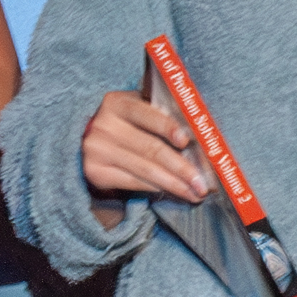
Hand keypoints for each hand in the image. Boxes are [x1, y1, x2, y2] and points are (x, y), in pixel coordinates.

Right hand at [81, 86, 208, 203]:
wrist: (95, 141)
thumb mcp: (140, 110)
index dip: (167, 127)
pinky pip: (133, 182)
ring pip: (145, 169)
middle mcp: (104, 125)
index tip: (186, 141)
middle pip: (150, 147)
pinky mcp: (95, 171)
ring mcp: (97, 149)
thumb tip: (200, 139)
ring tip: (194, 193)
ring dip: (174, 184)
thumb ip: (163, 116)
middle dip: (181, 167)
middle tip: (202, 183)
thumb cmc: (129, 124)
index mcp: (118, 103)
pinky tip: (172, 192)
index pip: (147, 114)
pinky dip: (156, 188)